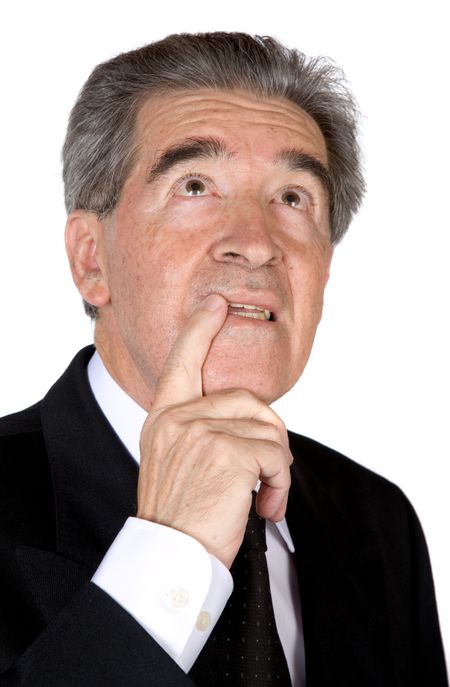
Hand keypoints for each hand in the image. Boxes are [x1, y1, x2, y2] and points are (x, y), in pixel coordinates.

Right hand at [137, 294, 291, 567]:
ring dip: (277, 469)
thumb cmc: (180, 517)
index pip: (182, 362)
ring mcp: (201, 431)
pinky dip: (281, 484)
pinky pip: (277, 454)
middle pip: (249, 400)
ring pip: (269, 430)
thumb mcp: (177, 463)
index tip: (216, 304)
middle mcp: (178, 418)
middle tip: (266, 477)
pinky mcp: (228, 452)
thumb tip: (249, 419)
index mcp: (164, 418)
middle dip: (270, 436)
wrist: (169, 558)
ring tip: (263, 498)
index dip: (200, 329)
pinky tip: (265, 507)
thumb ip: (200, 431)